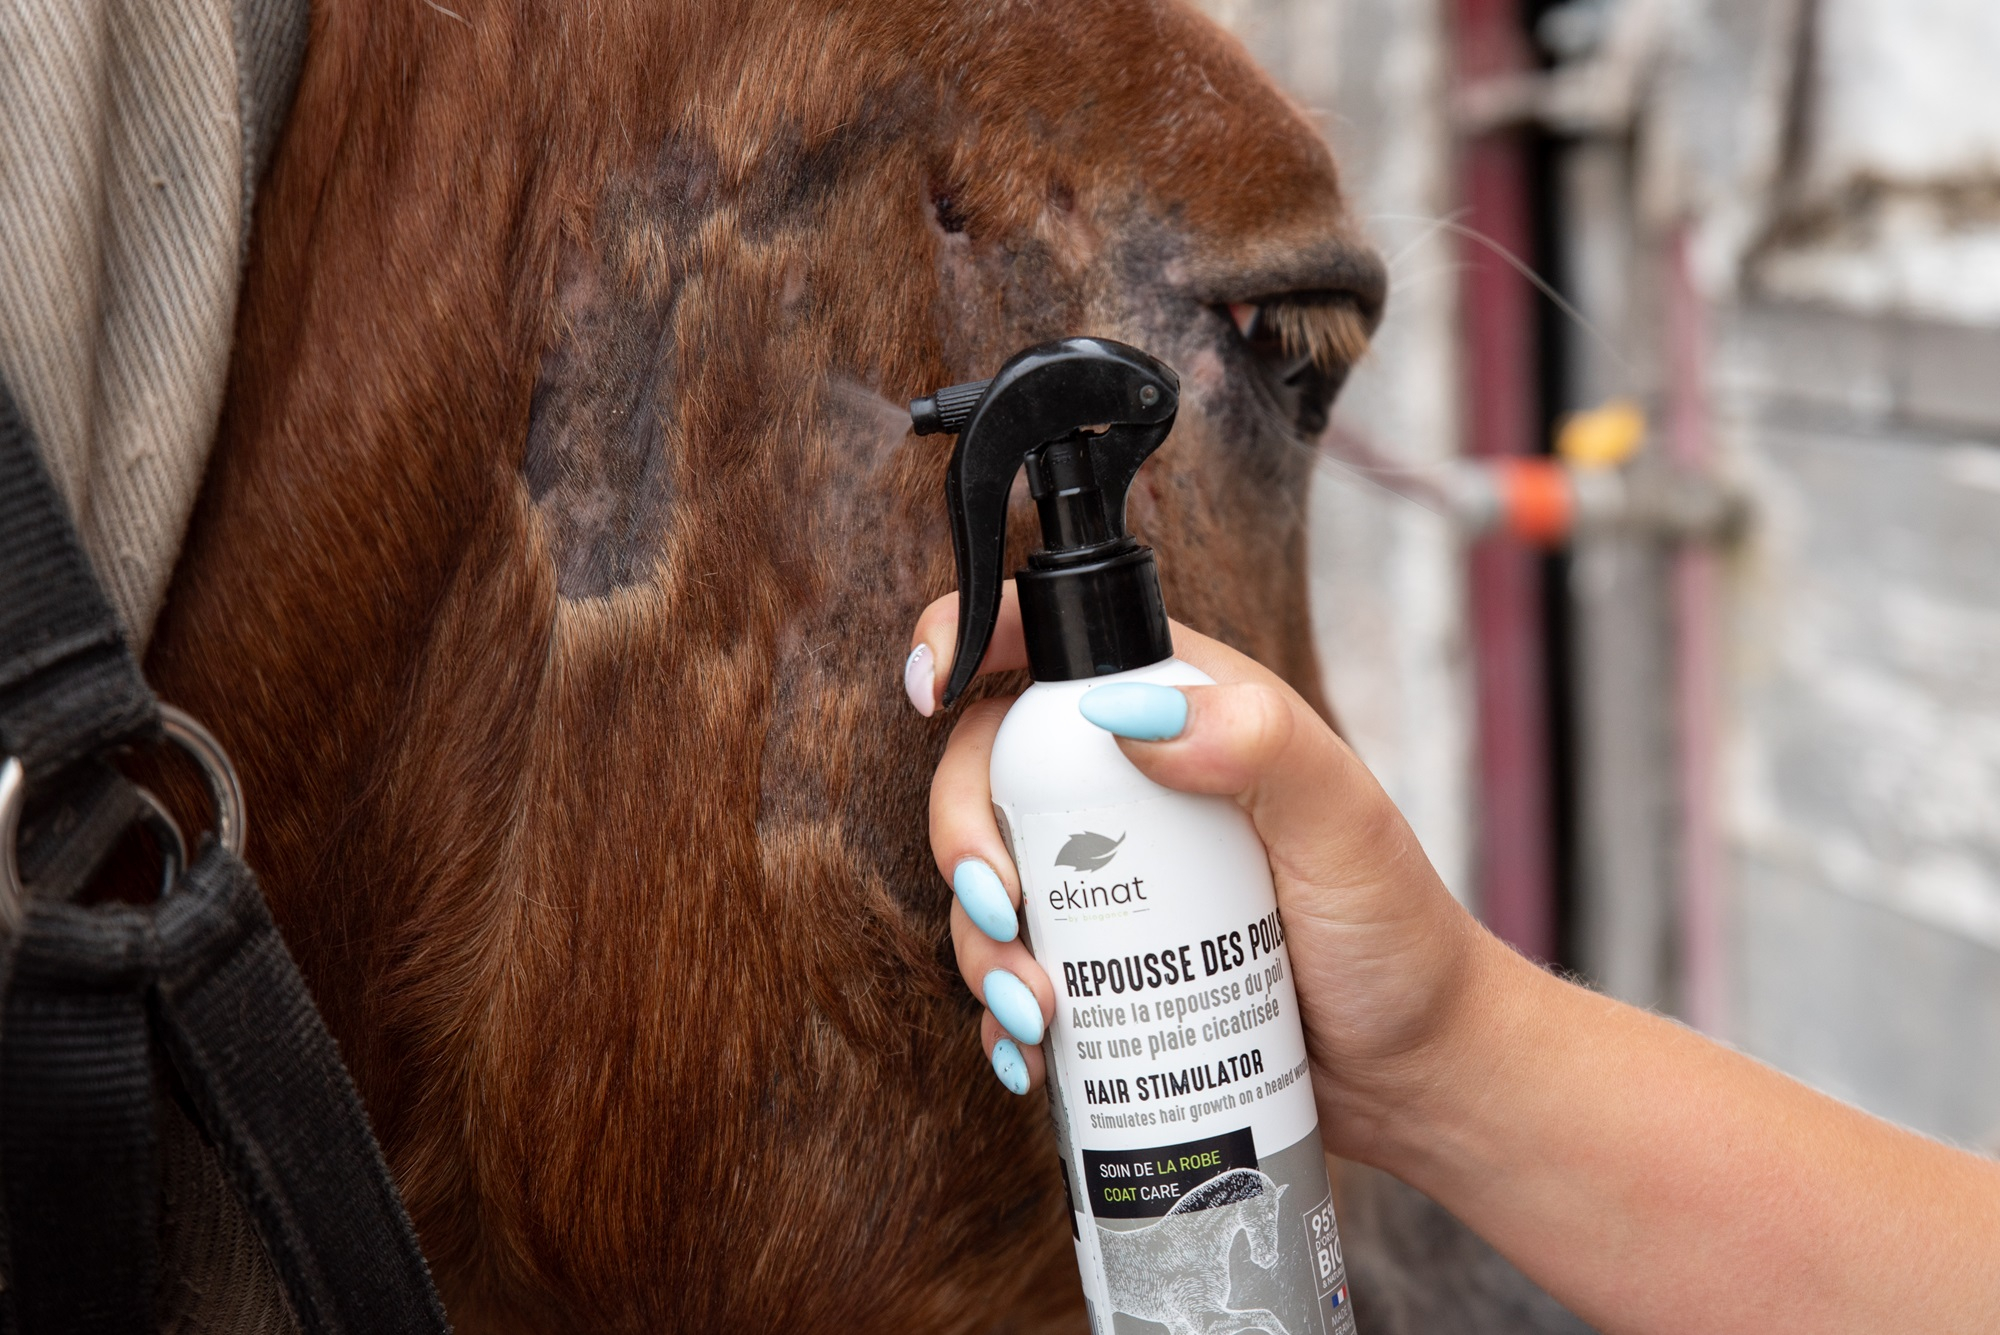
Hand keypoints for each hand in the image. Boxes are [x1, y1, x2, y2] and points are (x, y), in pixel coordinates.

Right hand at [905, 583, 1494, 1156]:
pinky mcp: (1098, 962)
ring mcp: (1108, 877)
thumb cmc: (1397, 934)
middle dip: (964, 839)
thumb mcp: (1344, 824)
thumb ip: (1260, 743)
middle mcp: (1130, 784)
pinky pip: (1011, 968)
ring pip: (990, 880)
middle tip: (1001, 911)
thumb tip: (1132, 717)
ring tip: (1039, 1015)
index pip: (1053, 646)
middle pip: (990, 771)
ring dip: (982, 946)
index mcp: (1179, 711)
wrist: (1411, 1070)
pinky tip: (1027, 1054)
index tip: (929, 694)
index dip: (970, 642)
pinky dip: (999, 1010)